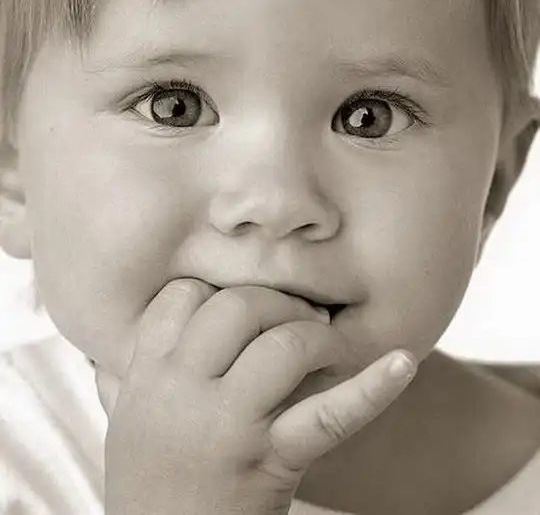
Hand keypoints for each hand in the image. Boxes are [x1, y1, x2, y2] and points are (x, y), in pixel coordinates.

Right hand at [102, 279, 416, 514]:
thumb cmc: (152, 483)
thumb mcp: (128, 420)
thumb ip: (130, 369)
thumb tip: (151, 319)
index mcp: (146, 375)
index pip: (184, 294)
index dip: (219, 288)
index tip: (243, 306)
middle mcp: (180, 390)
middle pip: (237, 306)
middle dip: (276, 301)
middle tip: (298, 318)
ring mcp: (225, 426)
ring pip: (282, 346)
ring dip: (316, 334)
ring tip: (327, 342)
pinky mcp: (268, 462)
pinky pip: (326, 416)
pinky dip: (371, 388)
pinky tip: (402, 362)